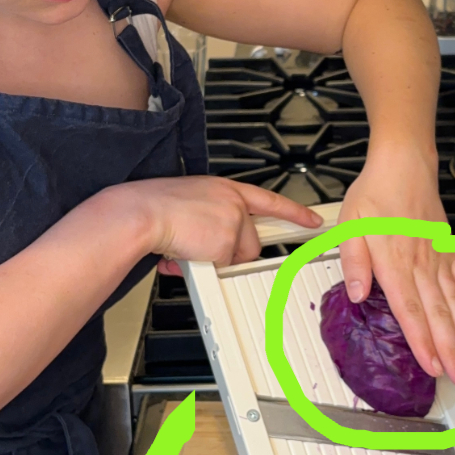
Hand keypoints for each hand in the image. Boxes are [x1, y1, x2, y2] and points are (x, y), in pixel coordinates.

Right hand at [125, 176, 322, 275]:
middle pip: (251, 239)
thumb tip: (201, 246)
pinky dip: (203, 265)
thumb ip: (204, 222)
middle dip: (229, 250)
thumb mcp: (187, 204)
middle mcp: (233, 202)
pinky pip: (222, 266)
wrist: (141, 212)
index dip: (294, 212)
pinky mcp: (226, 242)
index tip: (313, 220)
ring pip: (238, 255)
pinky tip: (185, 251)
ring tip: (188, 245)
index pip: (269, 200)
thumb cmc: (152, 205)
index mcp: (224, 188)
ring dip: (214, 258)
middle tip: (202, 245)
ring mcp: (233, 221)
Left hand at [338, 149, 454, 388]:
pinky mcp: (448, 251)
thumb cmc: (373, 194)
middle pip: (437, 314)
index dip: (421, 341)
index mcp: (394, 262)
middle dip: (449, 350)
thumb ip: (353, 262)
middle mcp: (421, 264)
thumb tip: (356, 293)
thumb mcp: (349, 226)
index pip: (409, 310)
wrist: (403, 165)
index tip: (431, 365)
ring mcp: (439, 259)